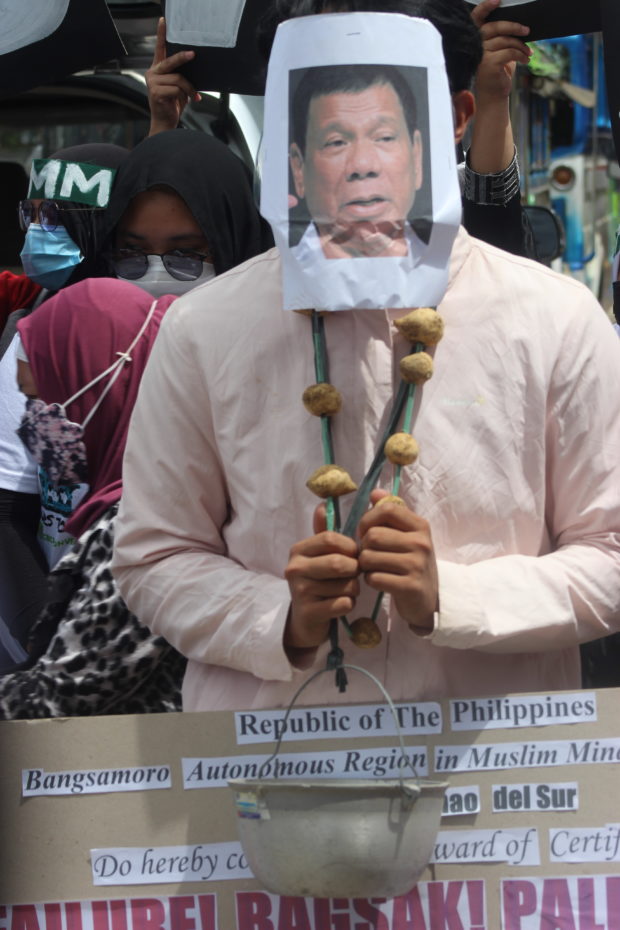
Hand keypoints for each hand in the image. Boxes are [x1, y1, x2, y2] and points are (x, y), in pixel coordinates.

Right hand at [146, 17, 200, 134]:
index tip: (164, 20)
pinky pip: (176, 89)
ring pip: (178, 78)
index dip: (161, 34)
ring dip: (189, 88)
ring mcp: (152, 82)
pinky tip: (185, 102)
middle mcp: (152, 73)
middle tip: (193, 54)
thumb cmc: (173, 104)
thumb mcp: (178, 86)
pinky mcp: (155, 92)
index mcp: (158, 69)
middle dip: (182, 58)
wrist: (165, 122)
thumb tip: (193, 66)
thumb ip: (180, 75)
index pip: (160, 48)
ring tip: (192, 96)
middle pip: (170, 61)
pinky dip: (184, 96)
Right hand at [284, 504, 359, 650]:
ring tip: (346, 590)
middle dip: (355, 570)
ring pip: (345, 585)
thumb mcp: (318, 556)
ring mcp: (300, 591)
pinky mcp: (309, 612)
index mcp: (298, 550)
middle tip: (354, 576)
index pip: (331, 538)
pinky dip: (349, 604)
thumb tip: (322, 504)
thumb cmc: (318, 582)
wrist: (306, 620)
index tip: (354, 555)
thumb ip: (323, 532)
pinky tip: (341, 605)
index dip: (350, 547)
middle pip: (339, 562)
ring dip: (354, 589)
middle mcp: (295, 568)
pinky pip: (343, 604)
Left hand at [357, 489, 437, 632]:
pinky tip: (380, 581)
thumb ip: (391, 513)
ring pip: (369, 557)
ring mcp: (417, 565)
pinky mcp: (409, 586)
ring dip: (365, 565)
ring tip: (375, 568)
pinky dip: (371, 580)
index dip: (368, 519)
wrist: (430, 599)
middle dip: (364, 547)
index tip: (366, 531)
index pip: (387, 509)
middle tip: (370, 555)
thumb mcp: (407, 536)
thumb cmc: (412, 563)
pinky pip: (374, 578)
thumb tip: (375, 493)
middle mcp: (421, 543)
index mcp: (420, 526)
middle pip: (372, 535)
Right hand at [471, 0, 530, 102]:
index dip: (485, 7)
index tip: (498, 0)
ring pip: (505, 41)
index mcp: (475, 40)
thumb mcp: (500, 51)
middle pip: (495, 27)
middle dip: (513, 27)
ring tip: (528, 53)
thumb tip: (519, 25)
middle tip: (527, 31)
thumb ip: (502, 37)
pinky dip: (521, 55)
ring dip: (521, 46)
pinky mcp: (488, 64)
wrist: (494, 97)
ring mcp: (480, 55)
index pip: (476, 18)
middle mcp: (475, 46)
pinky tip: (526, 60)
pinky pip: (509, 52)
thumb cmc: (498, 72)